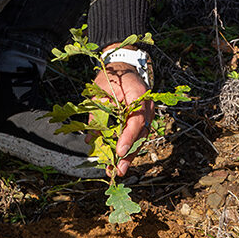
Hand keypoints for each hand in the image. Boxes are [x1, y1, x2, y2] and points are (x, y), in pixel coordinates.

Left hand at [94, 61, 152, 177]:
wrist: (123, 67)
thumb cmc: (111, 76)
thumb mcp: (100, 91)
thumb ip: (97, 113)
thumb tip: (90, 138)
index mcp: (139, 96)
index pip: (137, 121)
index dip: (128, 137)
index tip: (119, 151)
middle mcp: (147, 107)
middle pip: (140, 134)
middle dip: (129, 154)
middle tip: (118, 169)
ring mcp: (147, 115)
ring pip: (139, 138)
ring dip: (128, 155)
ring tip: (117, 170)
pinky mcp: (141, 120)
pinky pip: (135, 136)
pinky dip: (127, 147)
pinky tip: (117, 159)